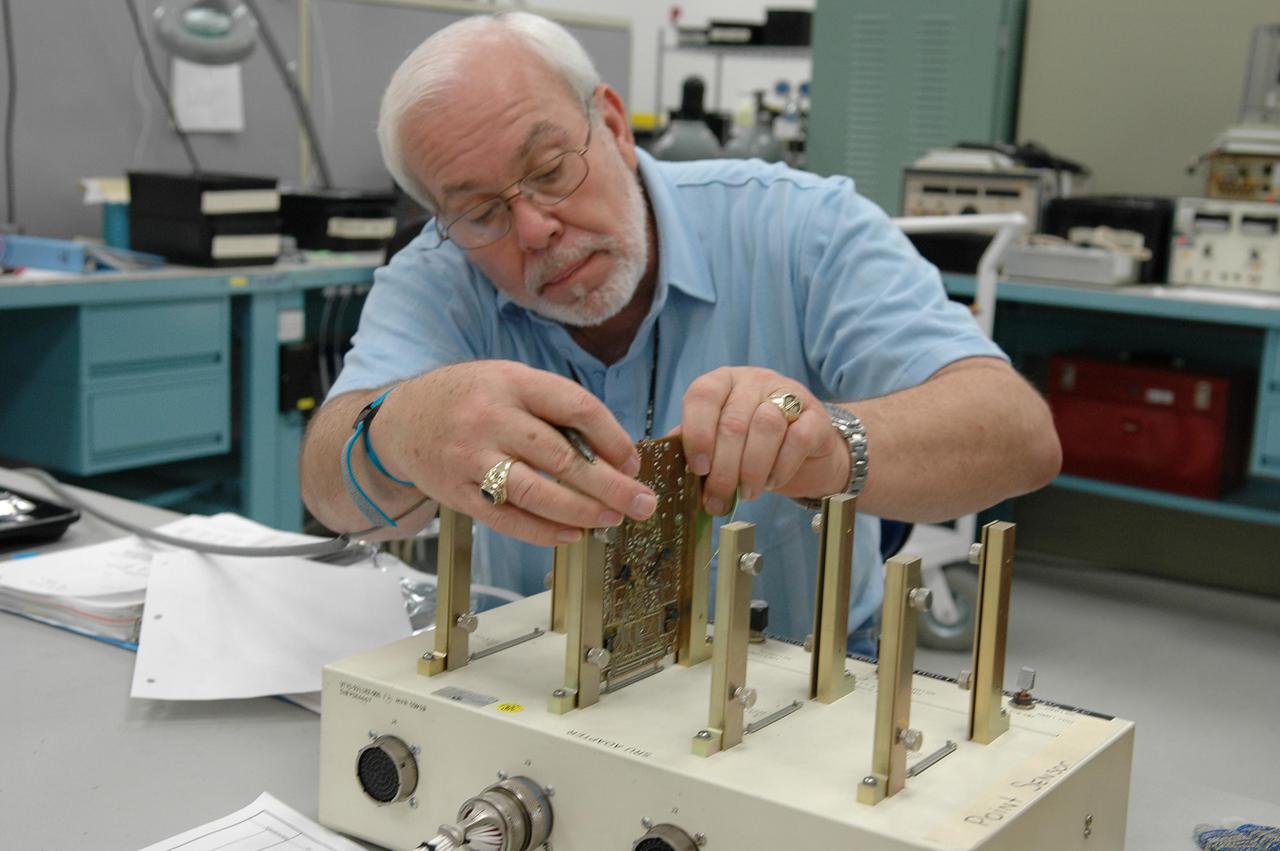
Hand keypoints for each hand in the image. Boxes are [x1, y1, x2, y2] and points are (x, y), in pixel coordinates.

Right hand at [374, 361, 656, 545]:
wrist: (401, 418)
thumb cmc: (470, 399)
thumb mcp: (510, 381)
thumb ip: (553, 408)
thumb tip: (612, 453)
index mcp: (512, 382)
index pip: (575, 407)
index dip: (611, 437)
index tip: (633, 461)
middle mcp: (490, 418)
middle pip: (561, 457)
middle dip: (610, 484)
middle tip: (641, 502)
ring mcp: (470, 457)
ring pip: (535, 491)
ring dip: (581, 510)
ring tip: (612, 519)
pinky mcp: (457, 492)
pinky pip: (506, 518)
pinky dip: (543, 531)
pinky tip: (573, 534)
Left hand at [679, 367, 849, 513]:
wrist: (804, 448)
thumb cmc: (751, 444)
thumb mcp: (719, 440)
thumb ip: (696, 444)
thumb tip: (671, 463)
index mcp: (722, 383)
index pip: (703, 396)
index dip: (697, 433)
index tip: (697, 469)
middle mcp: (753, 381)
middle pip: (733, 422)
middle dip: (723, 469)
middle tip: (719, 499)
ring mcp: (787, 394)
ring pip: (766, 427)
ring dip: (752, 469)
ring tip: (747, 492)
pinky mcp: (815, 416)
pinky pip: (797, 439)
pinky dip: (781, 467)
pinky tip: (772, 482)